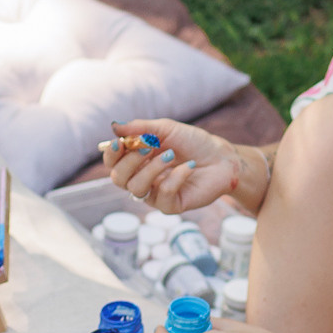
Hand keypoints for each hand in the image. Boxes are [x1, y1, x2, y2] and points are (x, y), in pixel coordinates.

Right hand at [103, 119, 254, 214]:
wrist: (221, 158)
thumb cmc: (193, 143)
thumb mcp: (165, 129)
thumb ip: (140, 128)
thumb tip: (114, 127)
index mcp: (137, 161)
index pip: (112, 164)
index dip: (111, 155)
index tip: (119, 142)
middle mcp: (142, 179)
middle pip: (118, 178)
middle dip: (130, 161)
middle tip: (150, 146)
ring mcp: (155, 194)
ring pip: (137, 188)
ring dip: (152, 169)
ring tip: (171, 155)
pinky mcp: (171, 206)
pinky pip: (162, 196)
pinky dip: (175, 178)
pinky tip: (189, 167)